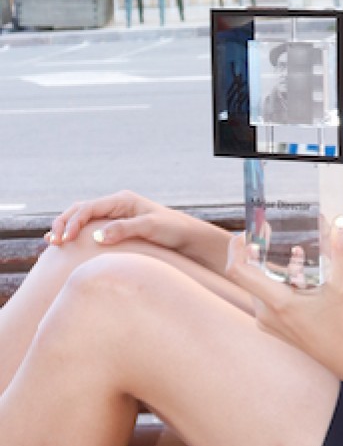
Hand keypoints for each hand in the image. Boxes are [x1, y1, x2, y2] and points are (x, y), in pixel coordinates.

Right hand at [46, 190, 193, 252]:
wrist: (186, 237)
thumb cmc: (171, 229)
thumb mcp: (150, 227)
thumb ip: (125, 229)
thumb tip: (99, 236)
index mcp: (122, 200)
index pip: (88, 207)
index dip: (73, 222)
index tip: (66, 239)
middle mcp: (115, 205)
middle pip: (79, 210)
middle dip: (64, 223)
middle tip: (53, 242)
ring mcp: (114, 216)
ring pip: (81, 218)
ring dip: (66, 228)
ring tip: (53, 243)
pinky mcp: (115, 227)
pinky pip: (89, 227)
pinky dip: (75, 234)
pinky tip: (64, 245)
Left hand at [226, 216, 342, 379]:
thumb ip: (341, 254)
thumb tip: (339, 224)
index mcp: (278, 303)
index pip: (238, 271)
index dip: (236, 248)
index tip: (247, 232)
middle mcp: (266, 314)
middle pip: (249, 275)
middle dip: (259, 251)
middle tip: (270, 231)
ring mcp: (268, 322)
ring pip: (259, 285)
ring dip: (272, 266)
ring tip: (296, 254)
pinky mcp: (274, 326)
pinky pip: (266, 297)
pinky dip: (278, 281)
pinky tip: (301, 275)